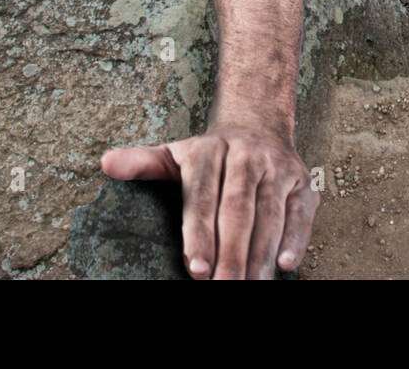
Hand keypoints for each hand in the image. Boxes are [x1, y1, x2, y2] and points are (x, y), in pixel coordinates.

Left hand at [101, 124, 318, 279]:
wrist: (258, 121)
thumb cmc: (211, 153)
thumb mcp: (175, 153)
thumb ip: (142, 163)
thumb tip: (106, 164)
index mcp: (210, 152)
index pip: (203, 197)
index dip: (199, 234)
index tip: (195, 268)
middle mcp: (246, 157)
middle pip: (238, 210)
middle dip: (231, 253)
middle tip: (223, 287)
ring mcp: (277, 169)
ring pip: (270, 214)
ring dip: (261, 254)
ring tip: (251, 285)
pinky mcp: (302, 183)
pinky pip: (300, 212)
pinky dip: (296, 238)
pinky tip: (285, 264)